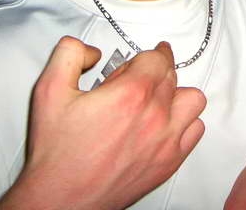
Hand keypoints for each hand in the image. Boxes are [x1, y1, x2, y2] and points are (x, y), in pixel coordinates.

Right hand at [0, 37, 205, 209]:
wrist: (60, 199)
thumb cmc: (57, 151)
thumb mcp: (49, 90)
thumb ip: (71, 53)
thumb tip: (94, 51)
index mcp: (131, 94)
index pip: (157, 58)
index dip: (146, 54)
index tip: (140, 59)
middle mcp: (155, 116)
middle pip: (172, 76)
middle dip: (155, 71)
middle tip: (134, 81)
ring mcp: (167, 141)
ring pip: (192, 100)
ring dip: (176, 94)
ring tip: (154, 100)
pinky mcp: (170, 162)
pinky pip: (195, 130)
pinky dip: (185, 121)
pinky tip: (164, 123)